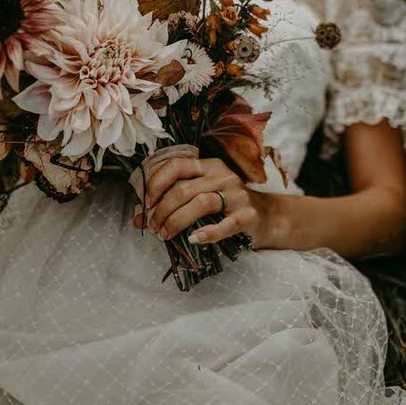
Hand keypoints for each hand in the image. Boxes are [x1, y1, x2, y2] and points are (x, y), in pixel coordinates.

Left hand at [134, 157, 269, 247]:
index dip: (156, 183)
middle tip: (153, 226)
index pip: (176, 165)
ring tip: (165, 234)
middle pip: (184, 189)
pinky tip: (193, 240)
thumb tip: (137, 219)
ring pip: (201, 203)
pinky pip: (225, 224)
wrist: (268, 217)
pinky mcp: (248, 215)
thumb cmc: (226, 206)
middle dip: (162, 209)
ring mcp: (237, 194)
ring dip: (177, 221)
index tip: (145, 202)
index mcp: (207, 166)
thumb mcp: (200, 198)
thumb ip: (171, 204)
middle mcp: (222, 175)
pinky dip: (207, 233)